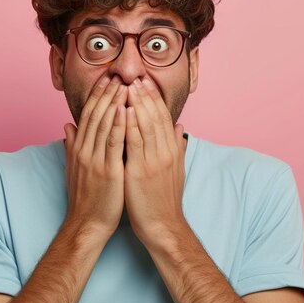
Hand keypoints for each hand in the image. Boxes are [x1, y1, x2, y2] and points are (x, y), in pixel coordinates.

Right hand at [63, 75, 127, 237]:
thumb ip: (71, 145)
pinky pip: (114, 144)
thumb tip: (67, 125)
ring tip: (123, 84)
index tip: (105, 79)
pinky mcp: (108, 171)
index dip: (96, 95)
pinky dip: (119, 125)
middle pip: (95, 115)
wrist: (87, 224)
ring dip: (114, 102)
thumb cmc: (85, 197)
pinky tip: (125, 110)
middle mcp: (84, 151)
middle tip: (116, 74)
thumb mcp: (74, 168)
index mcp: (78, 148)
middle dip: (106, 93)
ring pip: (104, 125)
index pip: (87, 115)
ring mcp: (95, 160)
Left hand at [124, 78, 187, 245]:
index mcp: (171, 149)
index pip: (162, 117)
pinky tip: (124, 110)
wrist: (163, 226)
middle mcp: (165, 151)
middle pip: (155, 116)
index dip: (153, 98)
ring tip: (128, 85)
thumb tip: (179, 127)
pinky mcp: (141, 171)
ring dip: (137, 103)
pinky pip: (135, 143)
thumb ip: (177, 146)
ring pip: (146, 125)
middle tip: (136, 76)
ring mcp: (154, 160)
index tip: (145, 82)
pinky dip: (130, 125)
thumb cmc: (165, 199)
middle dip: (145, 95)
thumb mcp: (175, 169)